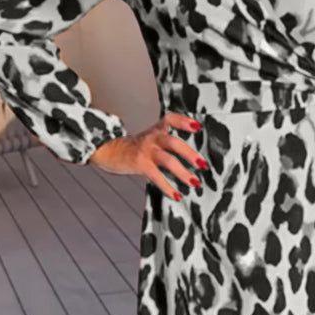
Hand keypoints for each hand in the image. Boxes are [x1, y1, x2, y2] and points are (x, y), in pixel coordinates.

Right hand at [87, 111, 208, 199]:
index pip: (170, 119)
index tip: (198, 127)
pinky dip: (168, 187)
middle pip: (173, 143)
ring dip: (183, 173)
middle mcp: (152, 138)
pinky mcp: (140, 164)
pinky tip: (177, 195)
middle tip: (203, 165)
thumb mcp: (152, 139)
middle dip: (190, 154)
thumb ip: (168, 143)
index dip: (184, 121)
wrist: (111, 151)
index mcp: (157, 130)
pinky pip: (156, 176)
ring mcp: (146, 151)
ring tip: (195, 183)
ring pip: (168, 160)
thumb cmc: (137, 148)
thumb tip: (195, 157)